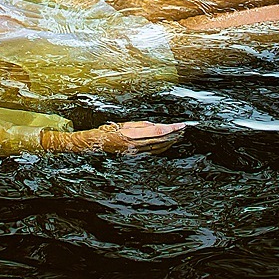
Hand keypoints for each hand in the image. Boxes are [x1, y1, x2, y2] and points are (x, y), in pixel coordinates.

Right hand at [41, 120, 187, 153]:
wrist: (94, 144)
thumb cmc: (106, 131)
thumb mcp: (122, 124)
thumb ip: (139, 126)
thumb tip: (155, 125)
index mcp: (132, 135)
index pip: (157, 132)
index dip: (170, 129)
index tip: (181, 124)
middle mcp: (135, 145)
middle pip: (160, 140)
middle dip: (173, 135)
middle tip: (184, 129)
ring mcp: (135, 151)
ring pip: (158, 147)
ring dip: (170, 141)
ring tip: (180, 135)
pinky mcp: (134, 154)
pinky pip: (151, 151)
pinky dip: (162, 147)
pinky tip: (168, 143)